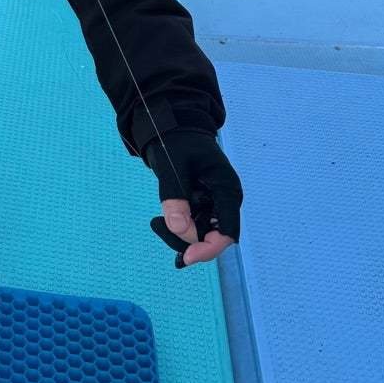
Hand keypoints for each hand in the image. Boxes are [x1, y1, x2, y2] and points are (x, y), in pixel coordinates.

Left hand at [143, 129, 241, 268]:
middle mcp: (224, 200)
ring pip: (200, 235)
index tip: (186, 257)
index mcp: (227, 189)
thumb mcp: (172, 167)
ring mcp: (213, 204)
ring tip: (156, 221)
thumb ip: (175, 197)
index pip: (227, 231)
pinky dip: (177, 227)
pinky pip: (192, 226)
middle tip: (157, 225)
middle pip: (212, 238)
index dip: (209, 248)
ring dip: (178, 235)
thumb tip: (179, 230)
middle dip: (186, 240)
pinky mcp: (201, 205)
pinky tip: (161, 219)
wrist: (172, 125)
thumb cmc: (177, 140)